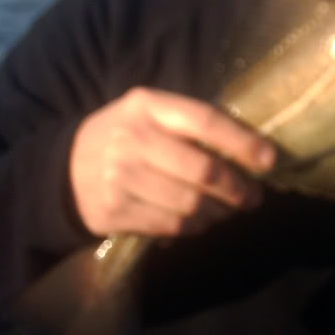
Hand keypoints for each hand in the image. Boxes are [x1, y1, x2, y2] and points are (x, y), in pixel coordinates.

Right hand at [69, 87, 275, 237]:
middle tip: (254, 196)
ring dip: (218, 212)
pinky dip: (194, 228)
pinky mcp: (113, 212)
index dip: (241, 141)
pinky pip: (169, 226)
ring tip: (230, 210)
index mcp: (148, 106)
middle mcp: (133, 139)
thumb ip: (191, 123)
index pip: (204, 121)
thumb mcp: (151, 113)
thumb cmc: (126, 134)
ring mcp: (120, 178)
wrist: (65, 167)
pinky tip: (202, 221)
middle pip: (201, 171)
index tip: (269, 159)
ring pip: (189, 204)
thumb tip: (250, 148)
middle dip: (237, 188)